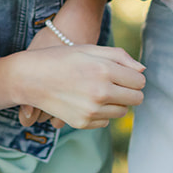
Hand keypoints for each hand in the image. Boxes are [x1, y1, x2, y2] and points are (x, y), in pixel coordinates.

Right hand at [16, 45, 145, 129]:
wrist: (30, 77)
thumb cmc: (62, 59)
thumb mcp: (90, 49)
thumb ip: (120, 56)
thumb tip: (142, 70)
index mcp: (104, 70)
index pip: (139, 81)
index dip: (133, 76)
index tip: (122, 73)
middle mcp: (100, 92)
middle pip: (136, 99)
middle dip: (129, 90)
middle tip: (114, 82)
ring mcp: (91, 110)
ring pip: (122, 112)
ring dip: (116, 102)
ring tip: (97, 90)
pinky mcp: (82, 123)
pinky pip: (105, 121)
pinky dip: (101, 113)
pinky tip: (85, 101)